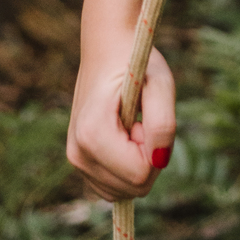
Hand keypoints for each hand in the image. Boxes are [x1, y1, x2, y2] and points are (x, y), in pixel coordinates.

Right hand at [67, 43, 176, 201]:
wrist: (106, 48)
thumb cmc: (134, 61)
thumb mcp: (160, 83)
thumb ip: (163, 124)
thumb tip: (160, 162)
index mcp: (93, 135)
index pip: (141, 174)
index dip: (155, 149)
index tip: (146, 119)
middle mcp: (78, 154)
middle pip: (134, 188)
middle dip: (148, 157)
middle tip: (140, 120)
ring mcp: (76, 161)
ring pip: (125, 191)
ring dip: (139, 162)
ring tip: (132, 125)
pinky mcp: (80, 163)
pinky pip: (115, 187)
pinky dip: (127, 168)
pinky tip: (124, 137)